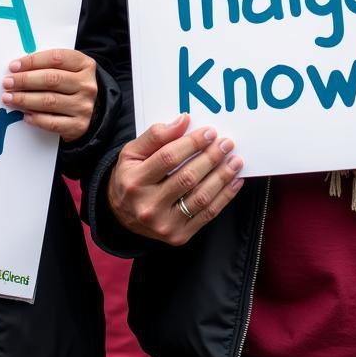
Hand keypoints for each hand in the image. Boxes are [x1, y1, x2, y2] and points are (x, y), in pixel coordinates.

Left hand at [3, 48, 97, 142]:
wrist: (93, 112)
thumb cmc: (71, 86)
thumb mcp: (67, 70)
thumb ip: (47, 66)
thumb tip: (17, 69)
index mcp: (85, 65)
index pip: (56, 58)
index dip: (32, 61)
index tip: (14, 66)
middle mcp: (87, 85)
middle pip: (52, 79)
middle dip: (25, 80)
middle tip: (7, 82)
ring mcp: (84, 106)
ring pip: (49, 101)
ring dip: (25, 99)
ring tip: (9, 98)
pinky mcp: (79, 125)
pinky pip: (52, 122)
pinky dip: (35, 118)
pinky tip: (24, 115)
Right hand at [107, 114, 243, 245]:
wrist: (120, 215)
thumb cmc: (129, 177)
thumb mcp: (132, 153)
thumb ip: (156, 135)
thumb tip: (183, 120)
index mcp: (135, 181)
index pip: (168, 158)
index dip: (192, 144)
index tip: (210, 132)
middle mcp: (148, 206)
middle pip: (187, 178)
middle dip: (211, 158)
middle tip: (226, 144)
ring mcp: (164, 224)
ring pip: (200, 198)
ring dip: (222, 177)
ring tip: (234, 161)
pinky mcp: (178, 236)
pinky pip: (207, 215)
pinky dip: (224, 197)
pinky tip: (234, 181)